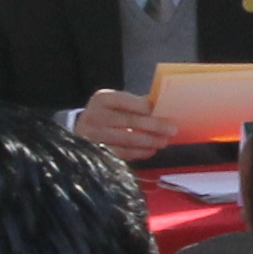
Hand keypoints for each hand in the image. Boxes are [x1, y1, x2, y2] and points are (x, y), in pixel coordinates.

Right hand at [66, 92, 180, 159]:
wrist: (81, 128)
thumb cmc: (106, 112)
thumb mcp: (115, 102)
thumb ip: (135, 103)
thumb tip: (160, 105)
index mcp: (102, 99)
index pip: (125, 101)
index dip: (144, 107)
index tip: (162, 111)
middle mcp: (95, 116)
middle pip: (128, 121)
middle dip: (153, 126)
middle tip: (171, 129)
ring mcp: (94, 136)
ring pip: (126, 140)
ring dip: (149, 141)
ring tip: (163, 141)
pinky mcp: (97, 153)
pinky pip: (122, 154)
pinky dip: (139, 153)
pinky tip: (151, 150)